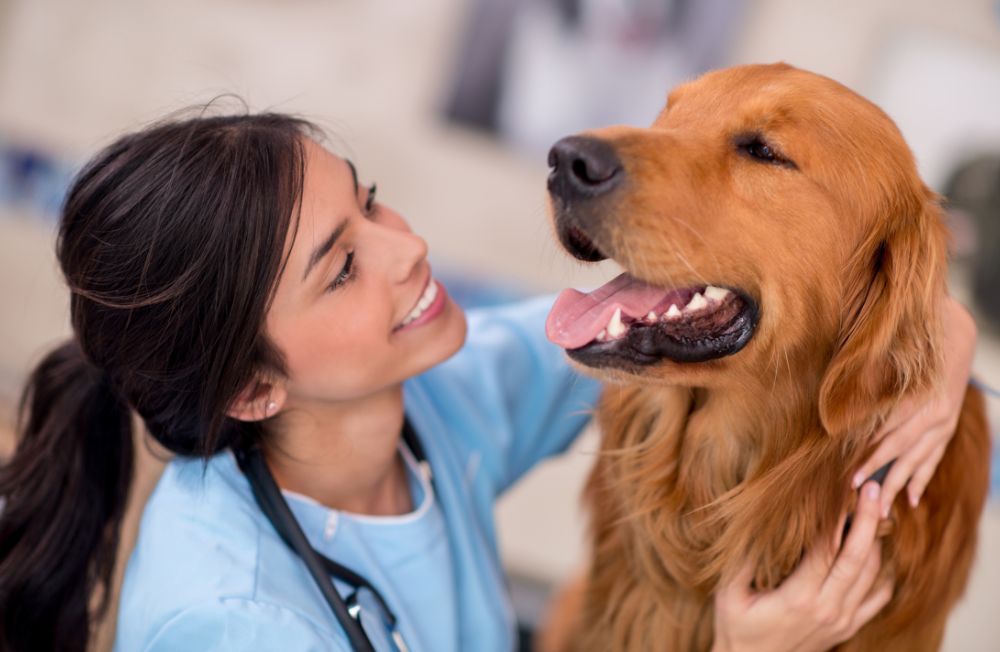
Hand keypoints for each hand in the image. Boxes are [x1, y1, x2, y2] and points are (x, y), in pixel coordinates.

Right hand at [712, 482, 891, 651]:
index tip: (840, 488)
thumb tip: (754, 520)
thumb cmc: (737, 628)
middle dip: (867, 519)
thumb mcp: (729, 592)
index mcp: (799, 598)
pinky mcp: (848, 627)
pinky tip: (876, 551)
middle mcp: (828, 609)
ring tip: (871, 510)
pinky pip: (878, 597)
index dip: (836, 515)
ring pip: (872, 574)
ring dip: (875, 540)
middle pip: (859, 557)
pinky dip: (883, 571)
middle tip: (870, 489)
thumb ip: (743, 558)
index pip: (827, 548)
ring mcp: (842, 620)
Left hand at [852, 296, 976, 516]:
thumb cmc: (912, 344)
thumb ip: (867, 381)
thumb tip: (837, 406)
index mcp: (918, 398)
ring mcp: (945, 424)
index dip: (866, 454)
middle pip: (901, 450)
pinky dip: (922, 479)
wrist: (955, 336)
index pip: (887, 433)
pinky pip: (934, 459)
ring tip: (881, 508)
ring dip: (898, 484)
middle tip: (854, 493)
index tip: (845, 472)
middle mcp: (935, 415)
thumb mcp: (888, 358)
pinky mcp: (948, 429)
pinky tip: (912, 500)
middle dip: (877, 473)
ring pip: (918, 460)